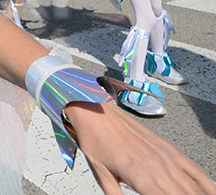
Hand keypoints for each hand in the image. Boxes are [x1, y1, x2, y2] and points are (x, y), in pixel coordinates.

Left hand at [67, 101, 215, 193]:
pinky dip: (206, 184)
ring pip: (192, 187)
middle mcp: (157, 166)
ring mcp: (166, 156)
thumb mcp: (100, 175)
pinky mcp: (169, 149)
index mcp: (140, 176)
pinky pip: (194, 169)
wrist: (96, 112)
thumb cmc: (96, 140)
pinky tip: (211, 193)